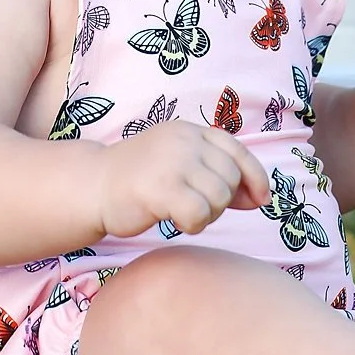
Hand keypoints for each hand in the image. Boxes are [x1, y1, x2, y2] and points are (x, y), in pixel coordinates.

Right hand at [96, 121, 271, 239]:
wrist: (93, 185)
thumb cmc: (141, 180)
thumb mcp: (182, 165)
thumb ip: (216, 175)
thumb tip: (261, 198)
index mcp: (191, 131)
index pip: (238, 151)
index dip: (256, 177)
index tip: (261, 200)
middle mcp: (185, 140)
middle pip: (231, 178)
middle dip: (222, 201)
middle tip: (195, 207)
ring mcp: (173, 161)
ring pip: (219, 197)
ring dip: (207, 215)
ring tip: (182, 213)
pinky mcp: (160, 187)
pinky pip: (200, 213)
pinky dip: (194, 224)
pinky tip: (175, 221)